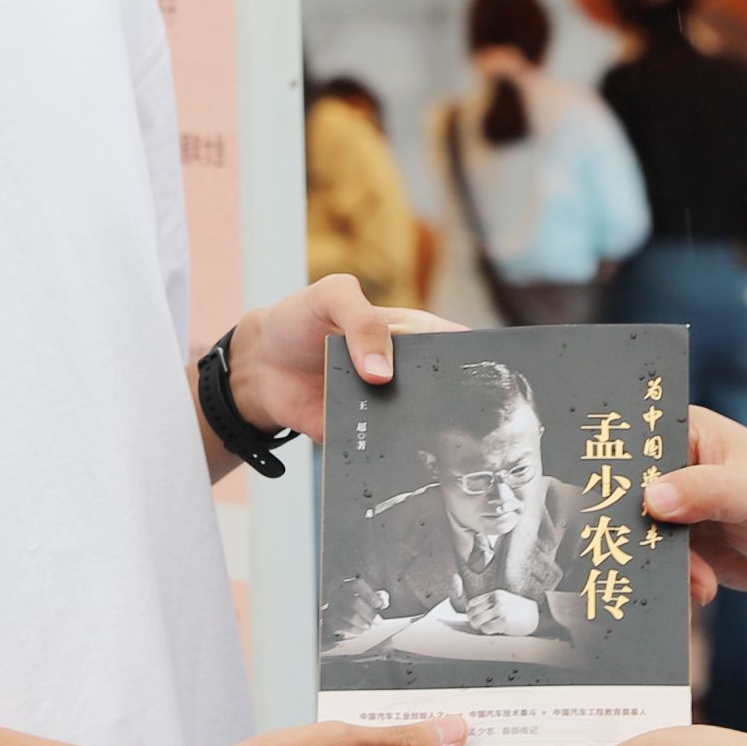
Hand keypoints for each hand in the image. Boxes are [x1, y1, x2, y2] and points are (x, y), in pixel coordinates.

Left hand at [223, 274, 456, 442]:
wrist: (259, 363)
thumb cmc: (299, 318)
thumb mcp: (332, 295)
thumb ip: (363, 321)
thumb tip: (382, 372)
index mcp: (410, 333)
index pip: (455, 343)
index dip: (472, 355)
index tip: (487, 369)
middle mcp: (405, 371)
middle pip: (442, 390)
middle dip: (448, 399)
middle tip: (445, 406)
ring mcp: (385, 404)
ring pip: (416, 424)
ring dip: (416, 430)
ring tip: (405, 426)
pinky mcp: (361, 433)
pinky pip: (380, 447)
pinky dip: (380, 450)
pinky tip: (377, 448)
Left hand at [462, 589, 537, 637]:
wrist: (538, 617)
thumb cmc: (521, 612)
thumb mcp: (505, 602)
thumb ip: (491, 605)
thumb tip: (473, 616)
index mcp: (495, 595)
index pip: (472, 604)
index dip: (471, 614)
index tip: (476, 620)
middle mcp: (496, 600)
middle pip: (472, 613)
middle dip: (474, 622)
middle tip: (481, 627)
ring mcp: (500, 610)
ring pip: (476, 621)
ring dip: (480, 627)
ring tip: (488, 628)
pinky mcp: (504, 621)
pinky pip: (485, 629)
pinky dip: (488, 632)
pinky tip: (496, 631)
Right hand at [640, 408, 746, 600]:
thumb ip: (705, 491)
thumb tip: (653, 498)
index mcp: (685, 431)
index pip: (637, 443)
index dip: (619, 470)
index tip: (623, 502)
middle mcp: (672, 464)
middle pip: (628, 492)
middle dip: (637, 529)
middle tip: (651, 555)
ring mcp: (672, 505)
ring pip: (639, 533)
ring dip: (662, 562)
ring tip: (701, 579)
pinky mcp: (677, 542)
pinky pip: (656, 561)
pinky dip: (676, 579)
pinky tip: (706, 587)